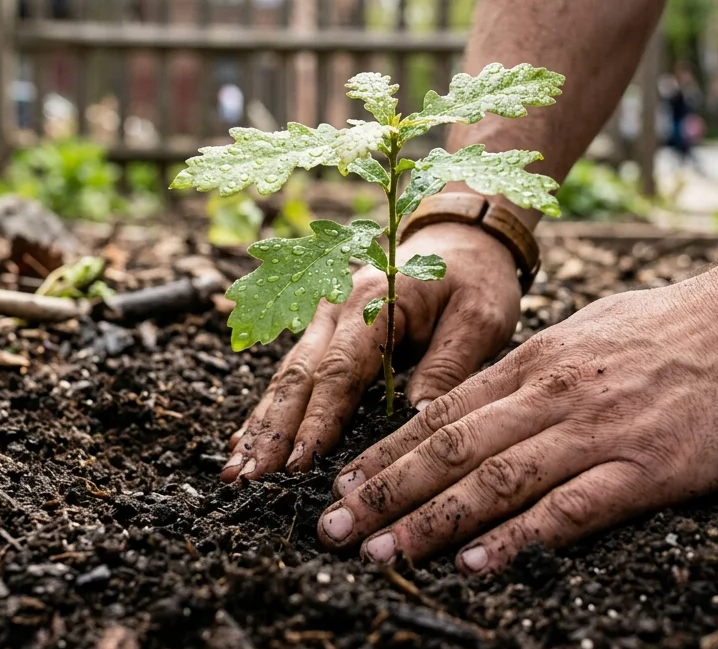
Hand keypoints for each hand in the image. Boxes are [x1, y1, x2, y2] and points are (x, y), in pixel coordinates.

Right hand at [221, 221, 522, 481]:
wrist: (461, 238)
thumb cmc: (475, 280)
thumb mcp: (481, 318)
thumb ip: (450, 365)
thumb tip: (419, 416)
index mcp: (375, 302)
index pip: (340, 370)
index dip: (317, 419)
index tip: (298, 463)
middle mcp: (336, 307)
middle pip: (298, 376)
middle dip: (272, 431)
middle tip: (249, 478)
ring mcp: (323, 318)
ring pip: (286, 377)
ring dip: (261, 426)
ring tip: (236, 472)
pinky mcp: (323, 332)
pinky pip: (291, 374)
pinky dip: (269, 411)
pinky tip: (245, 443)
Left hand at [316, 259, 717, 573]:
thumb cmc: (681, 325)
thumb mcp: (592, 330)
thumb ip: (538, 368)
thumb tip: (487, 399)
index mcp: (538, 360)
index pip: (442, 413)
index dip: (387, 453)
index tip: (346, 485)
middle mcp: (553, 392)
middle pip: (450, 448)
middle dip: (385, 492)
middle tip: (334, 529)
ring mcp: (596, 429)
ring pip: (493, 480)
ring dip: (431, 521)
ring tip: (383, 552)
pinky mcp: (645, 467)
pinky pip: (567, 509)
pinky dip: (515, 539)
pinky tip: (476, 564)